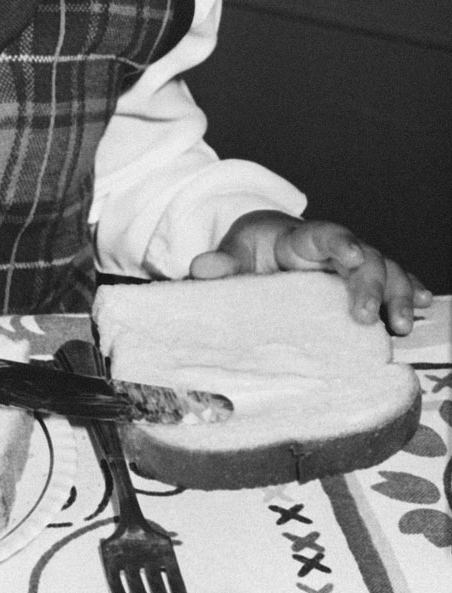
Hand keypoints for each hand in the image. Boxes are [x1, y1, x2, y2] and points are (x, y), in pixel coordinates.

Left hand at [189, 210, 432, 333]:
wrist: (265, 248)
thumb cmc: (250, 252)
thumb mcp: (233, 253)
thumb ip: (220, 263)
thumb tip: (200, 268)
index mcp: (301, 238)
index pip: (324, 234)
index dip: (340, 242)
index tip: (351, 255)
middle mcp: (335, 249)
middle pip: (364, 258)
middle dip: (371, 285)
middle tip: (365, 318)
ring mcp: (353, 266)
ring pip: (386, 272)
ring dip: (398, 296)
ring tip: (400, 326)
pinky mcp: (362, 283)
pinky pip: (393, 284)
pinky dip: (409, 293)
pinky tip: (423, 308)